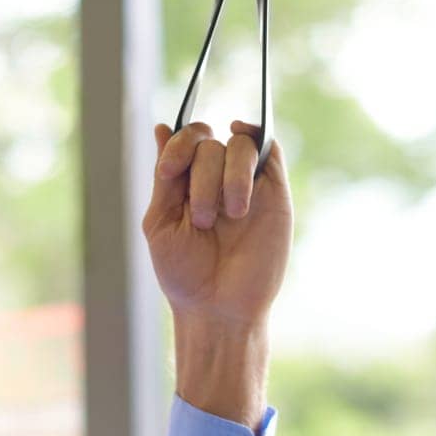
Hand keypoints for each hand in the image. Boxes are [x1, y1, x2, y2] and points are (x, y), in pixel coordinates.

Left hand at [142, 120, 292, 330]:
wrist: (219, 309)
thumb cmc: (184, 276)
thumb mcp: (161, 224)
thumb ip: (165, 178)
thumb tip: (161, 126)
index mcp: (187, 185)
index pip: (186, 141)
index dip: (178, 146)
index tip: (170, 173)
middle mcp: (216, 179)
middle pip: (210, 144)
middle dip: (203, 179)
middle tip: (204, 221)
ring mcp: (246, 185)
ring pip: (239, 144)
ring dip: (230, 175)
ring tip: (231, 215)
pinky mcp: (274, 195)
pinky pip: (269, 149)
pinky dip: (258, 135)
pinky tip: (244, 137)